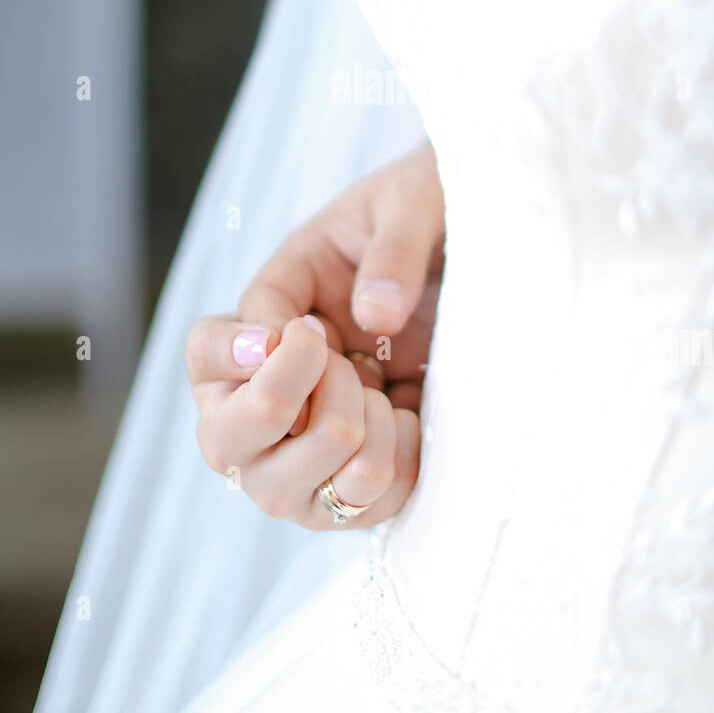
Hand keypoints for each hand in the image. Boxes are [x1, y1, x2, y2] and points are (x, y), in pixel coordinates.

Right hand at [186, 144, 444, 528]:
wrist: (504, 254)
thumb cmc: (439, 212)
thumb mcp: (417, 202)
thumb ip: (394, 250)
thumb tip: (374, 315)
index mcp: (279, 298)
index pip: (209, 349)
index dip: (246, 355)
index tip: (313, 335)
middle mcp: (279, 375)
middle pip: (220, 438)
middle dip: (283, 409)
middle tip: (350, 365)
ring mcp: (316, 435)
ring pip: (279, 492)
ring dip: (347, 443)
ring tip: (390, 394)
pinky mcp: (365, 473)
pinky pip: (355, 510)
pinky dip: (393, 473)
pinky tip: (417, 421)